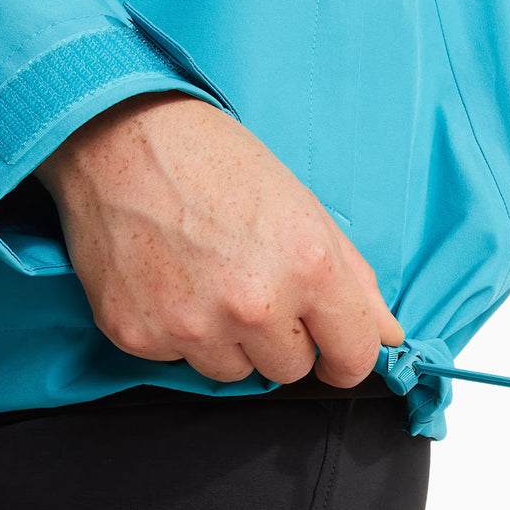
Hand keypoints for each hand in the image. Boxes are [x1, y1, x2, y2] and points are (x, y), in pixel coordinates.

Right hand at [34, 92, 402, 386]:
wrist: (120, 137)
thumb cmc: (217, 162)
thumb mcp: (304, 208)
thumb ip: (353, 279)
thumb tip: (388, 335)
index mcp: (308, 267)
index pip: (353, 356)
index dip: (347, 354)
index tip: (334, 349)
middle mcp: (255, 304)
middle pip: (290, 370)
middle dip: (281, 338)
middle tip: (252, 284)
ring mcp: (193, 325)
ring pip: (233, 372)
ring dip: (227, 340)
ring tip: (206, 279)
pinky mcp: (139, 335)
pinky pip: (177, 360)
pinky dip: (175, 331)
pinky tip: (167, 281)